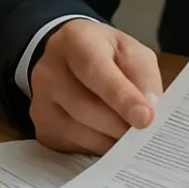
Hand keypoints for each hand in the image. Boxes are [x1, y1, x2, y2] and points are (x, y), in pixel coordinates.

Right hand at [30, 19, 161, 154]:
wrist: (68, 57)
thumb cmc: (104, 53)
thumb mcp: (130, 50)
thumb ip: (143, 75)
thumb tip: (147, 109)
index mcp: (74, 41)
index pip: (94, 69)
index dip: (121, 96)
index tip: (145, 118)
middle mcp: (49, 70)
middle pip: (85, 106)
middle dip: (121, 125)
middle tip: (147, 134)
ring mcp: (41, 101)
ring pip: (80, 132)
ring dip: (112, 139)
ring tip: (130, 134)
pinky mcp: (43, 127)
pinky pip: (75, 146)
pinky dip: (99, 146)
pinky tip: (109, 135)